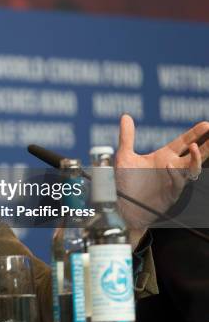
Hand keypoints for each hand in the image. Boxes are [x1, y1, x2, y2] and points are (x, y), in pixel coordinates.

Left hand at [115, 114, 207, 230]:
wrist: (122, 206)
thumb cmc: (124, 182)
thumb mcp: (124, 157)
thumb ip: (127, 137)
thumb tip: (125, 116)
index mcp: (163, 157)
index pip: (182, 143)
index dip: (194, 134)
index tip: (206, 125)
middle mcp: (172, 168)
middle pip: (194, 155)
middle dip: (206, 145)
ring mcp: (173, 181)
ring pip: (193, 170)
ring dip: (195, 159)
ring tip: (194, 147)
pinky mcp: (170, 194)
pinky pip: (178, 184)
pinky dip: (175, 174)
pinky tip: (170, 166)